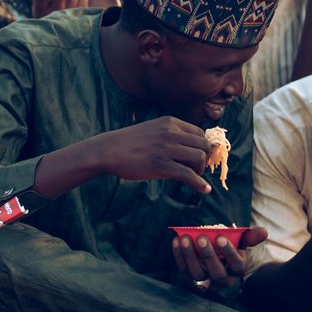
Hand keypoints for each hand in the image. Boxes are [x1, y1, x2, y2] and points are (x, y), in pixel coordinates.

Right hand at [96, 117, 212, 192]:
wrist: (107, 151)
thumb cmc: (128, 143)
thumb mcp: (152, 130)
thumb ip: (171, 135)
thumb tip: (192, 150)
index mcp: (170, 122)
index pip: (200, 133)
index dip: (202, 146)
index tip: (198, 157)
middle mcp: (171, 133)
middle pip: (203, 145)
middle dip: (204, 158)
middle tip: (197, 168)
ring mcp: (166, 149)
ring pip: (199, 158)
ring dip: (200, 170)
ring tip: (193, 176)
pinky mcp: (161, 166)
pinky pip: (189, 175)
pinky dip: (200, 184)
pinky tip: (204, 189)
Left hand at [173, 226, 267, 288]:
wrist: (211, 259)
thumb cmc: (228, 249)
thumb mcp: (240, 243)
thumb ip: (250, 236)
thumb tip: (264, 231)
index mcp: (238, 270)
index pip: (237, 265)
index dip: (229, 253)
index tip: (221, 237)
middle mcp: (223, 280)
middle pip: (217, 273)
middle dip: (208, 255)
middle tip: (201, 238)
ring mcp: (205, 282)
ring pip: (197, 274)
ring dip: (190, 255)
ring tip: (185, 238)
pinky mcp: (189, 281)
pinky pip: (183, 270)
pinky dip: (178, 256)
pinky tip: (176, 241)